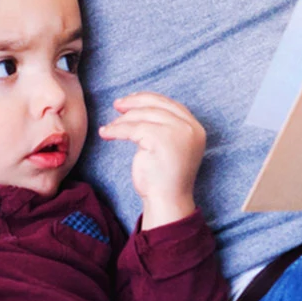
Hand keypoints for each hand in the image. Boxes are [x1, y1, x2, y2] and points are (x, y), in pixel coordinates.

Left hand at [97, 92, 205, 229]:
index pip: (169, 104)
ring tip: (109, 127)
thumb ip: (163, 126)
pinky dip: (116, 130)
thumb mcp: (169, 146)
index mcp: (195, 128)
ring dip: (122, 120)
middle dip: (134, 103)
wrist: (167, 201)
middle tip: (117, 105)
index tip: (130, 101)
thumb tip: (138, 105)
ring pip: (143, 116)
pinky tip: (106, 133)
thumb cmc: (163, 177)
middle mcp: (190, 127)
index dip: (147, 99)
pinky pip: (133, 128)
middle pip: (157, 105)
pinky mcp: (162, 139)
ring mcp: (178, 132)